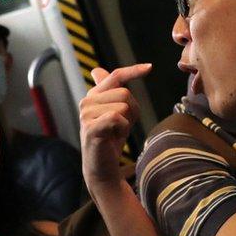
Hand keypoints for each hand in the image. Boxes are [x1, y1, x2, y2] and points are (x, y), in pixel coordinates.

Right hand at [79, 64, 151, 187]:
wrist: (102, 167)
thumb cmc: (110, 139)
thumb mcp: (115, 112)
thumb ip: (110, 92)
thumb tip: (97, 70)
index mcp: (94, 95)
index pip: (115, 76)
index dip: (133, 70)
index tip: (149, 67)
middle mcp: (87, 101)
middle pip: (125, 92)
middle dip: (132, 110)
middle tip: (122, 126)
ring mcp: (86, 114)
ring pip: (123, 105)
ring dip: (126, 122)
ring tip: (116, 133)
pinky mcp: (90, 127)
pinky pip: (116, 117)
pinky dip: (122, 128)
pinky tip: (113, 137)